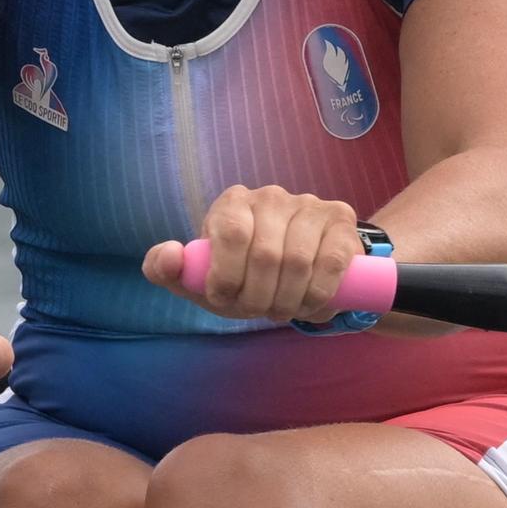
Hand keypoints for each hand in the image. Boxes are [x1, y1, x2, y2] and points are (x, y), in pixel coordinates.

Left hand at [144, 185, 359, 320]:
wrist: (297, 276)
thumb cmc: (241, 276)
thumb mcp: (200, 280)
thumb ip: (166, 270)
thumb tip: (169, 256)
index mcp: (232, 203)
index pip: (232, 234)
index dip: (229, 276)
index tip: (227, 300)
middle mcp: (270, 196)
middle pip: (266, 255)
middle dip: (259, 297)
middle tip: (259, 311)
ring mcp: (309, 204)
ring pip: (299, 262)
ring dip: (289, 300)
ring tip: (282, 309)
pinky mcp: (340, 220)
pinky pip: (331, 262)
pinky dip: (318, 295)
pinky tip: (310, 303)